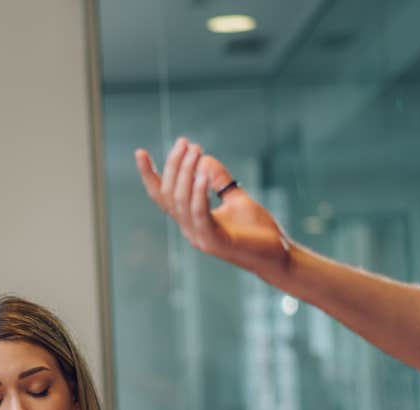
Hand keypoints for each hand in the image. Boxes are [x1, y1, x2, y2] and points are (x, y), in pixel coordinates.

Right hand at [136, 137, 292, 278]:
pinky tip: (203, 172)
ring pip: (181, 202)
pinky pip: (200, 213)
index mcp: (191, 221)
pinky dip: (199, 192)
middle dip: (175, 166)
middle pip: (170, 195)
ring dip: (186, 173)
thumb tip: (205, 158)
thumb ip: (220, 181)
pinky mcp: (215, 242)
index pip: (163, 197)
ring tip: (196, 151)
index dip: (149, 175)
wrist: (279, 258)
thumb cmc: (258, 231)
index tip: (140, 151)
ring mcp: (200, 237)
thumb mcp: (237, 198)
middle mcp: (190, 230)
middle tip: (186, 142)